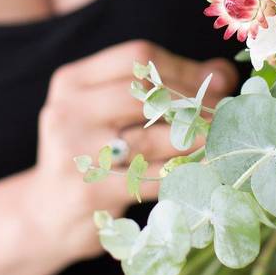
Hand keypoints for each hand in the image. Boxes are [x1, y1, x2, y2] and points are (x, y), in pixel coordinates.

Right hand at [23, 40, 237, 263]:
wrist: (47, 218)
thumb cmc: (94, 156)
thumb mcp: (114, 113)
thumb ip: (163, 87)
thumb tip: (224, 72)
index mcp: (72, 82)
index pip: (137, 57)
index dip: (184, 67)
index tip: (218, 82)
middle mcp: (67, 110)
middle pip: (145, 92)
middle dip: (194, 102)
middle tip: (228, 114)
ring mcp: (75, 152)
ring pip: (152, 136)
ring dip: (198, 137)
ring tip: (225, 139)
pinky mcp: (90, 191)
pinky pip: (152, 178)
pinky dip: (186, 173)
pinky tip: (210, 171)